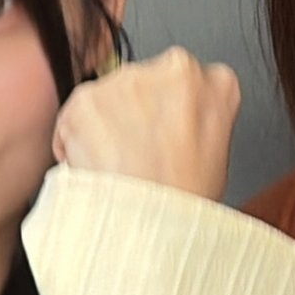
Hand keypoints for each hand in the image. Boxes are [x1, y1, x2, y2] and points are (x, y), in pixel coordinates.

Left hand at [52, 47, 241, 202]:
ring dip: (107, 126)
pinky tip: (99, 168)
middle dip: (137, 114)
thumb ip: (199, 122)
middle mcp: (173, 70)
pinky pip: (75, 116)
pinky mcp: (87, 97)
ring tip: (120, 167)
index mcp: (217, 83)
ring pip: (109, 97)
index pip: (186, 84)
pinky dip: (77, 140)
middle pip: (145, 85)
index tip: (167, 134)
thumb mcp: (219, 156)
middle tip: (141, 155)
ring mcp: (128, 80)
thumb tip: (177, 124)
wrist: (151, 224)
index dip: (171, 113)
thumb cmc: (186, 201)